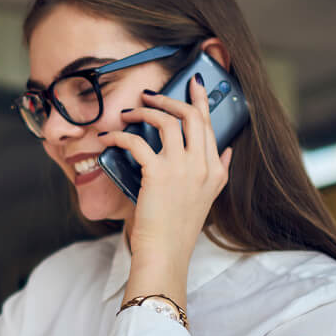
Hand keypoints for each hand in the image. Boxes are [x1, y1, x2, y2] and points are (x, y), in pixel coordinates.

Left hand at [99, 76, 232, 273]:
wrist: (166, 253)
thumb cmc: (177, 228)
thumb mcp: (208, 198)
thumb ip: (219, 172)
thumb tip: (226, 151)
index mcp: (215, 170)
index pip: (210, 125)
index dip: (200, 100)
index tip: (193, 83)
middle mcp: (203, 165)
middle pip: (191, 116)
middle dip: (170, 98)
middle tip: (150, 94)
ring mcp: (183, 168)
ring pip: (167, 121)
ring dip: (144, 111)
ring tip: (129, 113)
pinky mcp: (158, 173)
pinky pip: (137, 141)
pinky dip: (119, 136)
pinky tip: (108, 138)